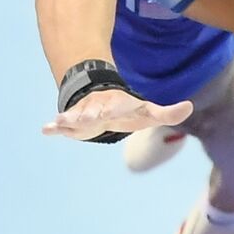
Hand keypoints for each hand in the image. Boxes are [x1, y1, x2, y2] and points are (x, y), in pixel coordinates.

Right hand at [42, 88, 192, 139]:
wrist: (102, 103)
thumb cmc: (127, 111)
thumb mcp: (149, 113)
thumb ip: (169, 113)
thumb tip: (189, 106)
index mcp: (117, 104)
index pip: (117, 105)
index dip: (114, 106)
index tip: (110, 108)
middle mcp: (98, 107)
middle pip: (94, 110)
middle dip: (90, 113)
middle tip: (88, 115)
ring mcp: (83, 114)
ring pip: (74, 116)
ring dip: (68, 119)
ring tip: (59, 121)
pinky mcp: (71, 123)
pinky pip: (60, 124)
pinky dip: (53, 126)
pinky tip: (45, 129)